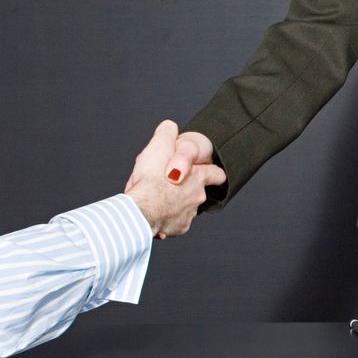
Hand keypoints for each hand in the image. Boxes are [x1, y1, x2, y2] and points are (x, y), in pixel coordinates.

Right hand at [124, 121, 224, 238]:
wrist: (140, 211)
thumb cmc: (151, 180)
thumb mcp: (159, 145)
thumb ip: (167, 133)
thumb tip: (169, 127)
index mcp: (198, 177)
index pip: (216, 174)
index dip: (213, 172)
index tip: (210, 172)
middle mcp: (197, 197)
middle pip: (196, 192)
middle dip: (183, 189)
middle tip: (166, 184)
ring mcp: (188, 215)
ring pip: (183, 208)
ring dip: (172, 205)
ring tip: (154, 200)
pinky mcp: (176, 229)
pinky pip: (172, 224)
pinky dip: (164, 219)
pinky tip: (152, 213)